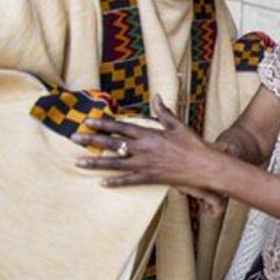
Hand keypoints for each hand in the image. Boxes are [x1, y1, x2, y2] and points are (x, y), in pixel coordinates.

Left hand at [72, 95, 229, 213]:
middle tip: (74, 138)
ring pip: (114, 163)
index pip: (120, 127)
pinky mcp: (150, 178)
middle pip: (112, 144)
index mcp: (149, 134)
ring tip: (78, 162)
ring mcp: (145, 165)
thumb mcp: (178, 125)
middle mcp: (143, 149)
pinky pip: (128, 180)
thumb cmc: (193, 145)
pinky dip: (115, 182)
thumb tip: (156, 95)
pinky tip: (102, 183)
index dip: (103, 123)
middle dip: (91, 140)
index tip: (87, 121)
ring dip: (95, 162)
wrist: (205, 166)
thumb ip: (163, 111)